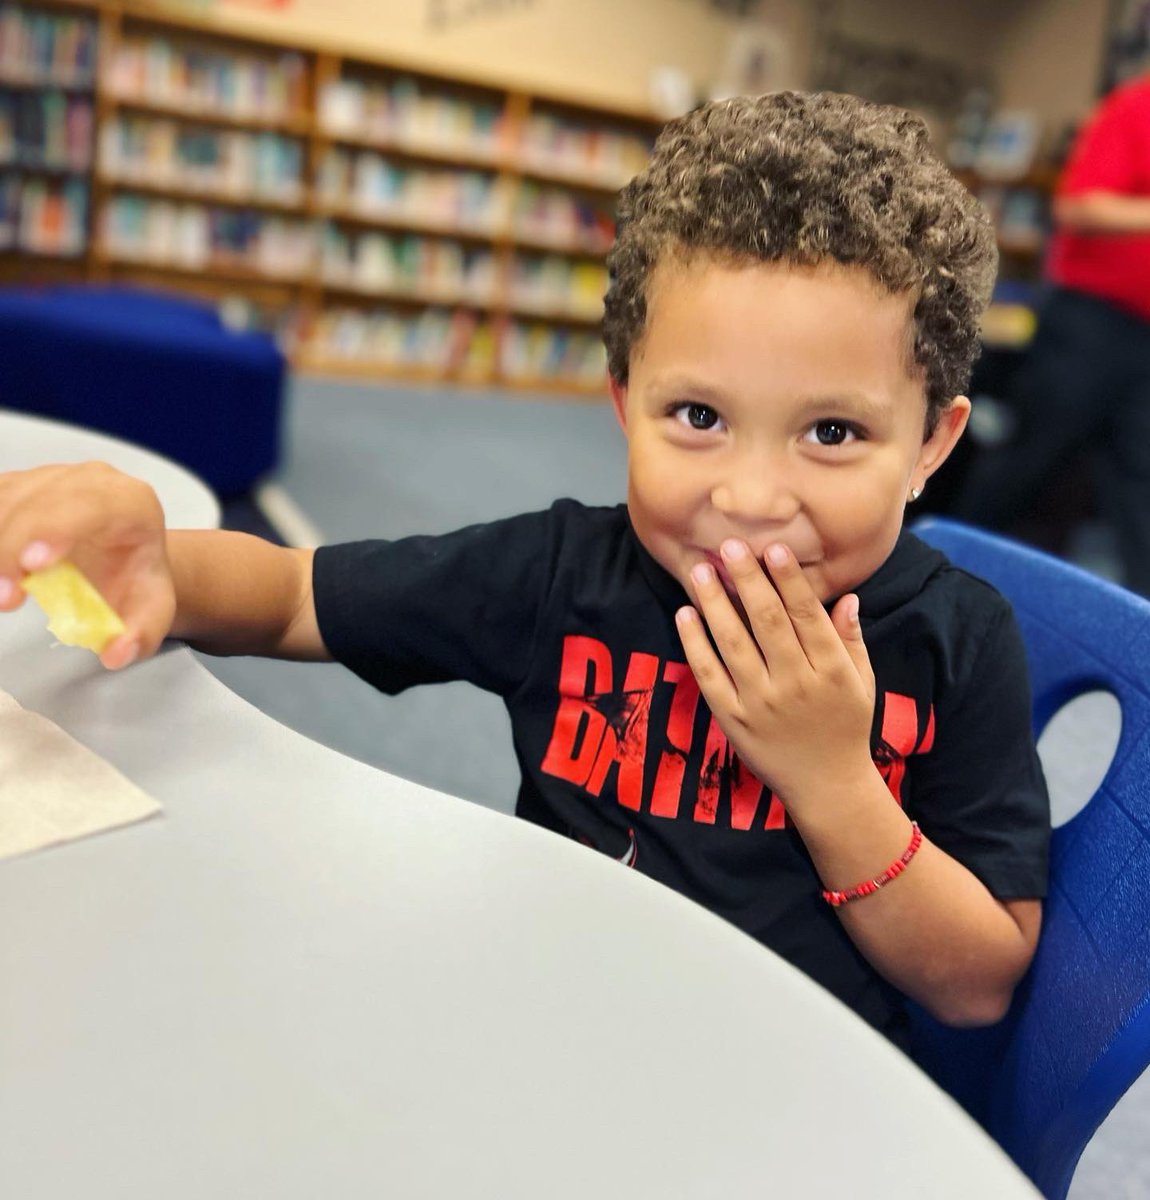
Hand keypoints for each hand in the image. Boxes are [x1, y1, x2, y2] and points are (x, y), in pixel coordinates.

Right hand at [0, 462, 175, 668]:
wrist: (124, 557)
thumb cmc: (135, 580)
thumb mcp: (150, 611)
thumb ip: (140, 636)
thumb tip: (116, 653)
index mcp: (132, 503)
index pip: (94, 505)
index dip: (58, 530)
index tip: (32, 565)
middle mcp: (91, 479)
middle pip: (40, 503)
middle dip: (12, 548)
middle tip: (5, 598)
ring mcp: (51, 477)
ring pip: (7, 501)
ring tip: (1, 592)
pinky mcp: (20, 486)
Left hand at [675, 539, 875, 810]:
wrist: (827, 786)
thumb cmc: (846, 727)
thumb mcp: (862, 682)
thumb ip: (851, 639)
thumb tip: (846, 596)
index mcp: (830, 670)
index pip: (806, 615)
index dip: (789, 580)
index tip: (773, 549)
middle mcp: (794, 683)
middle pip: (767, 622)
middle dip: (748, 580)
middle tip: (729, 545)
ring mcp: (760, 702)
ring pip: (734, 643)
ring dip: (715, 604)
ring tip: (701, 571)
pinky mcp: (733, 718)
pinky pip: (710, 675)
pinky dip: (695, 644)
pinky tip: (685, 615)